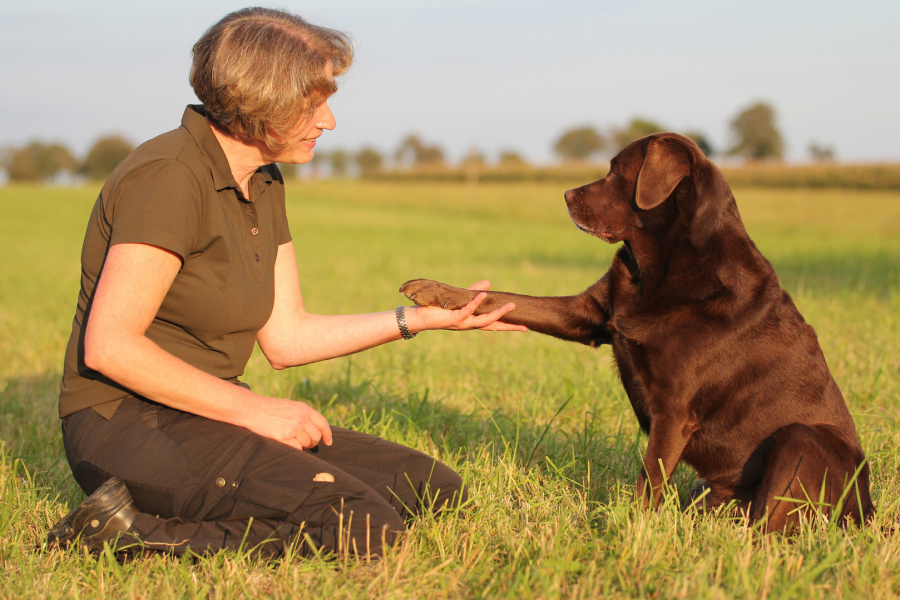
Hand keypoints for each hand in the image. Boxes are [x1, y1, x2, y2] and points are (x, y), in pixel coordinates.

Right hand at [242, 396, 332, 450]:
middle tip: (305, 443)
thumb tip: (315, 431)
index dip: (327, 434)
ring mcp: (293, 428)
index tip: (328, 442)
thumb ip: (303, 415)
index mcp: (304, 409)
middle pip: (316, 436)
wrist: (251, 409)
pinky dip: (294, 449)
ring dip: (301, 445)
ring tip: (291, 440)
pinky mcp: (284, 437)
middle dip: (312, 442)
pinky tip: (286, 443)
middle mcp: (301, 418)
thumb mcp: (290, 406)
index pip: (323, 423)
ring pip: (307, 443)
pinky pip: (297, 448)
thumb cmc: (269, 408)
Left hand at [407, 280, 527, 332]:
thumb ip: (473, 292)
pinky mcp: (453, 319)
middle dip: (508, 325)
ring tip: (510, 306)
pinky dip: (476, 303)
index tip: (525, 328)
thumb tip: (488, 283)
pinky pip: (467, 310)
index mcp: (472, 320)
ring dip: (497, 313)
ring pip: (484, 320)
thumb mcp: (460, 299)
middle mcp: (469, 324)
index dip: (508, 326)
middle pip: (493, 326)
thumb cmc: (438, 308)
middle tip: (525, 326)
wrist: (419, 316)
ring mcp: (462, 323)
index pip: (494, 324)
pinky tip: (483, 295)